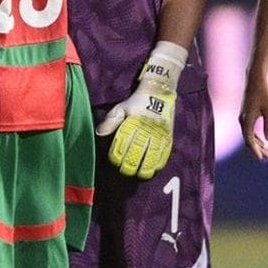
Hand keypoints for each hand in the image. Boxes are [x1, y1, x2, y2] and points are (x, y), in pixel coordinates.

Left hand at [98, 43, 185, 179]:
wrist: (159, 92)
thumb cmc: (136, 102)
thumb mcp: (121, 108)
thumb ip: (111, 121)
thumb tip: (99, 133)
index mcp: (132, 123)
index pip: (123, 144)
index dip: (118, 156)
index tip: (114, 162)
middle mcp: (146, 130)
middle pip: (137, 153)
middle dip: (130, 165)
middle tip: (125, 171)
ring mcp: (159, 134)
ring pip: (152, 156)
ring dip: (145, 168)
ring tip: (139, 174)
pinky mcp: (169, 137)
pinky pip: (165, 154)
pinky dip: (159, 163)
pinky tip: (154, 169)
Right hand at [238, 75, 267, 159]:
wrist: (255, 80)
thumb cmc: (264, 93)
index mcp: (247, 120)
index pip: (249, 140)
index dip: (255, 150)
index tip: (262, 158)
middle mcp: (242, 120)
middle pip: (248, 139)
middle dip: (257, 149)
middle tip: (267, 157)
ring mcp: (243, 117)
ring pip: (248, 135)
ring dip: (257, 144)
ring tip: (267, 151)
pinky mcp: (246, 114)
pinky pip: (249, 129)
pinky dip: (255, 136)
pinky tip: (263, 140)